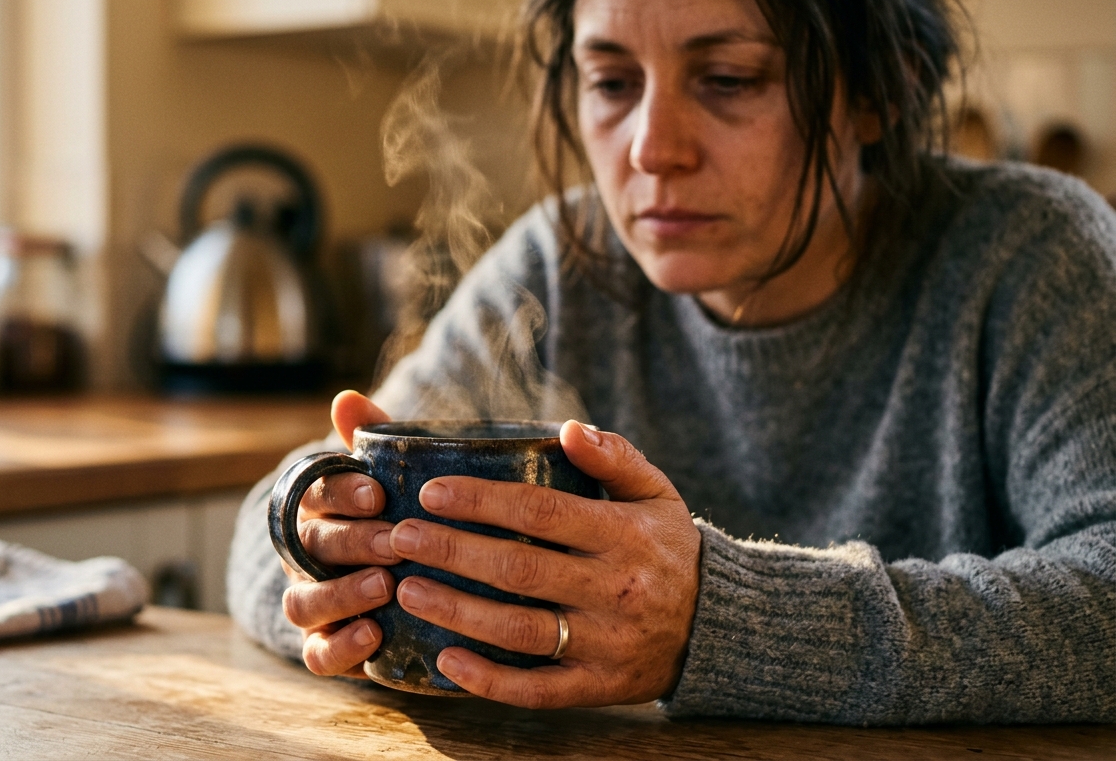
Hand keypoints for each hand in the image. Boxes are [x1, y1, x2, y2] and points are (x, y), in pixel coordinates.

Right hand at [280, 390, 398, 678]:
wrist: (409, 584)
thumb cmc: (399, 518)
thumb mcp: (393, 477)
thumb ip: (372, 439)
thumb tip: (346, 398)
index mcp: (318, 507)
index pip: (314, 491)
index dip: (341, 492)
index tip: (377, 493)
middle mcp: (305, 555)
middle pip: (313, 545)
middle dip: (353, 541)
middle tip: (396, 542)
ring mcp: (312, 602)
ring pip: (302, 602)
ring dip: (341, 593)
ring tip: (383, 586)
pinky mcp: (326, 646)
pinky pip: (318, 654)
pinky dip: (340, 646)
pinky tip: (373, 633)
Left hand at [387, 421, 700, 707]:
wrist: (719, 625)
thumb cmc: (668, 547)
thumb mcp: (656, 493)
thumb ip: (615, 458)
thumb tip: (569, 429)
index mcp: (624, 534)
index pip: (542, 512)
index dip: (483, 501)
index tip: (432, 492)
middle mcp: (615, 589)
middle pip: (520, 569)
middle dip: (454, 551)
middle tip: (399, 536)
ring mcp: (606, 642)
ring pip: (521, 630)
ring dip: (458, 611)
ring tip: (406, 590)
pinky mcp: (599, 685)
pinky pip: (539, 689)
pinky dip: (490, 680)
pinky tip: (446, 659)